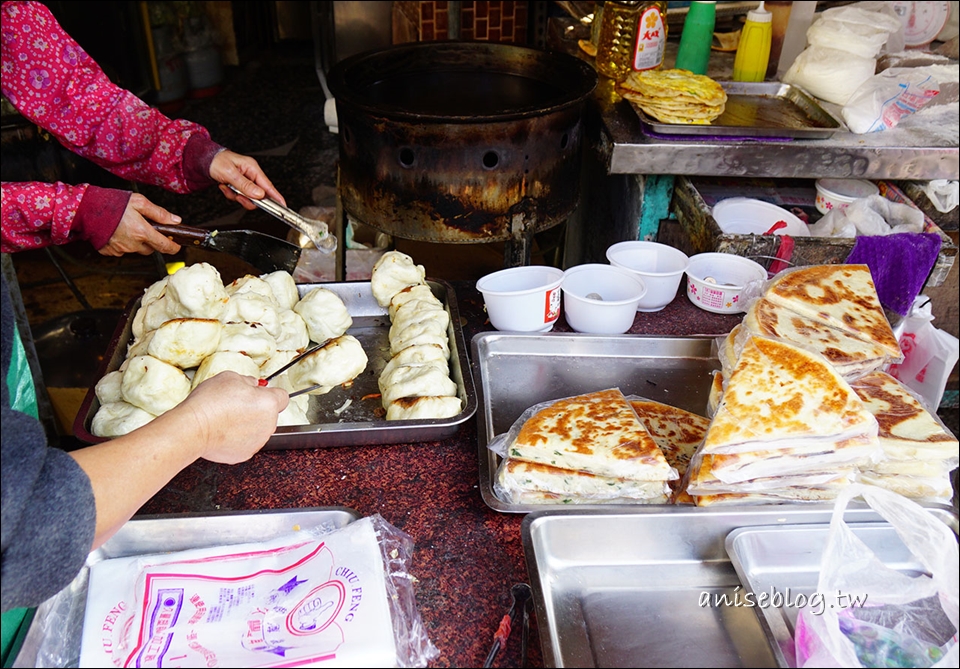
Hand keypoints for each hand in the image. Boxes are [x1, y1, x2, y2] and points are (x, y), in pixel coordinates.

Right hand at [99, 193, 183, 255]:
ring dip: (137, 242)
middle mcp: (132, 244)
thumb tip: (175, 221)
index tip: (177, 246)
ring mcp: (120, 249)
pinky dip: (122, 243)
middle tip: (145, 228)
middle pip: (150, 249)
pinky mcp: (109, 251)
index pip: (165, 246)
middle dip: (152, 241)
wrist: (85, 208)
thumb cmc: (111, 203)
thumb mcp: (139, 202)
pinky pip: (121, 251)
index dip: (173, 247)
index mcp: (142, 232)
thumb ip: (159, 213)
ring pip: (136, 250)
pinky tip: (117, 232)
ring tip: (128, 227)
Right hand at [173, 371, 288, 463]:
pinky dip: (238, 439)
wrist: (193, 428)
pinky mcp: (246, 454)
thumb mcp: (230, 377)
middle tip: (236, 405)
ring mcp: (258, 441)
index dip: (270, 393)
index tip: (259, 393)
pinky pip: (246, 442)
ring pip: (258, 429)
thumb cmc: (210, 402)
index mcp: (269, 403)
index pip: (282, 396)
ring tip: (226, 419)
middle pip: (269, 414)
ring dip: (248, 424)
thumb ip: (248, 381)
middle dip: (257, 409)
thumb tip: (253, 384)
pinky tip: (223, 431)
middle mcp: (269, 424)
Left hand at [209, 149, 285, 209]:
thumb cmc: (216, 161)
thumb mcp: (230, 173)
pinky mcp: (239, 186)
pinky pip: (239, 196)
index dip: (276, 196)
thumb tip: (259, 194)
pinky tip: (225, 187)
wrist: (204, 160)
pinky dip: (231, 195)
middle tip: (238, 196)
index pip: (268, 185)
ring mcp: (245, 181)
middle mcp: (251, 175)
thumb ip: (245, 185)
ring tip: (227, 188)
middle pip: (258, 194)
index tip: (283, 206)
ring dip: (236, 196)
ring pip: (248, 197)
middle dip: (246, 198)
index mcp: (252, 168)